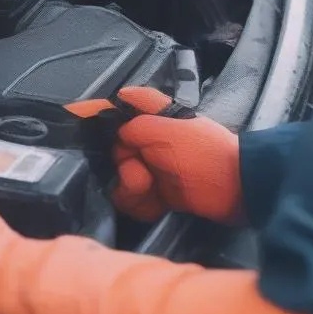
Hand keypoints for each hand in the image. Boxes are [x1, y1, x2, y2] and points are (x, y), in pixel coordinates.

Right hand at [79, 87, 242, 223]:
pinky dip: (143, 205)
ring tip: (151, 189)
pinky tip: (157, 204)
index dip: (95, 113)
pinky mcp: (159, 195)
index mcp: (150, 117)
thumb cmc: (202, 152)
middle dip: (121, 165)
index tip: (73, 117)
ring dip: (131, 189)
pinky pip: (134, 202)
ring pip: (119, 180)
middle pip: (111, 152)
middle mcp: (147, 141)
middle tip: (140, 170)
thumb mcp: (164, 130)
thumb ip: (131, 128)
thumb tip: (116, 136)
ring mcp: (153, 169)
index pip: (115, 108)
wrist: (239, 189)